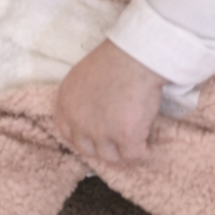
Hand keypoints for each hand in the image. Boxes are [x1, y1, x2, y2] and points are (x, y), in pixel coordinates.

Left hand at [54, 39, 164, 162]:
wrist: (135, 57)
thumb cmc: (114, 58)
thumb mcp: (83, 75)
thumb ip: (82, 97)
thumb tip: (94, 110)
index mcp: (66, 103)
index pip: (67, 132)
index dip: (83, 137)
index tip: (95, 137)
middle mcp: (79, 122)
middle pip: (87, 148)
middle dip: (101, 147)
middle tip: (116, 143)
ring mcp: (101, 132)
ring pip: (109, 156)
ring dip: (121, 153)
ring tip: (135, 145)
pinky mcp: (125, 137)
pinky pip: (132, 155)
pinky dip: (141, 153)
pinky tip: (147, 147)